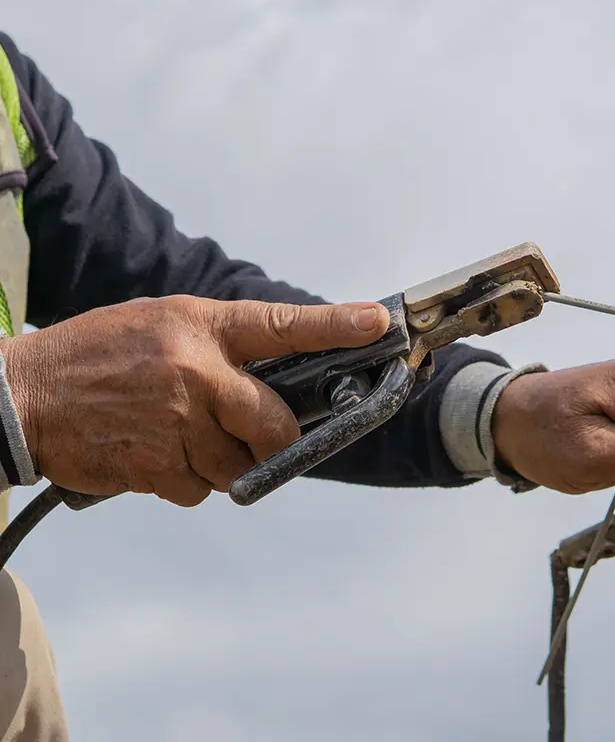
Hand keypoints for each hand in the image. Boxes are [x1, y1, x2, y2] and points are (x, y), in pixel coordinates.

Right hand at [0, 295, 387, 506]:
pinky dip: (186, 481)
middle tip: (263, 437)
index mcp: (201, 327)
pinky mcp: (155, 466)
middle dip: (277, 440)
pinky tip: (155, 454)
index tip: (378, 325)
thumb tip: (283, 378)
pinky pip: (199, 490)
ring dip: (220, 462)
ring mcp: (176, 422)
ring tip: (178, 435)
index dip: (335, 325)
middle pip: (275, 423)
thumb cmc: (100, 355)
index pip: (281, 325)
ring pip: (237, 465)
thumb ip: (222, 346)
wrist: (23, 395)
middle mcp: (196, 372)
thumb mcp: (163, 324)